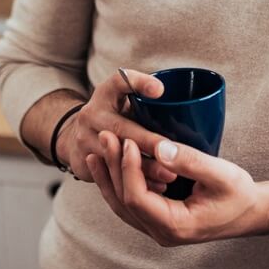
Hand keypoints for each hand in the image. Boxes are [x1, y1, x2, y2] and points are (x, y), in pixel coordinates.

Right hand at [55, 69, 176, 192]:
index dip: (138, 83)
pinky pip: (111, 176)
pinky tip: (155, 188)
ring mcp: (84, 139)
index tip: (160, 90)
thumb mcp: (125, 100)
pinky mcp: (83, 163)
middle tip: (172, 151)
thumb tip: (192, 113)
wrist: (76, 136)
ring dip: (144, 168)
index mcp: (106, 93)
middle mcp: (91, 114)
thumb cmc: (115, 116)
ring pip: (116, 156)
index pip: (120, 81)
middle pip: (122, 128)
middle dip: (149, 142)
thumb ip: (148, 102)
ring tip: (170, 175)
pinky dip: (134, 184)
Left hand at [87, 135, 268, 245]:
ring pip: (123, 205)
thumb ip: (190, 161)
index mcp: (176, 225)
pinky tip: (113, 164)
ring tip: (98, 150)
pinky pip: (132, 203)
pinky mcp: (160, 219)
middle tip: (105, 136)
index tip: (128, 141)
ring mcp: (159, 229)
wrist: (251, 212)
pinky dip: (120, 182)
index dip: (128, 168)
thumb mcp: (221, 174)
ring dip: (110, 176)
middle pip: (124, 202)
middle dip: (112, 167)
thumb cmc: (240, 195)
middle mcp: (162, 233)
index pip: (138, 198)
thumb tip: (160, 146)